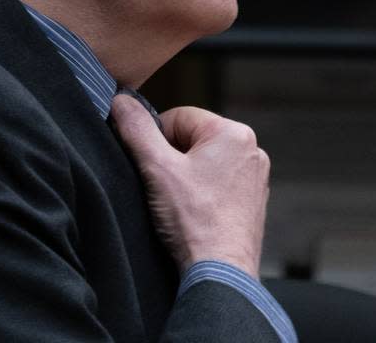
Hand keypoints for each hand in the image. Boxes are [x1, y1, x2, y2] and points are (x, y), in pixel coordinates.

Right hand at [111, 95, 269, 276]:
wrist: (220, 274)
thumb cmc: (193, 222)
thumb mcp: (156, 168)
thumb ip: (136, 129)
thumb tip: (120, 100)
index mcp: (234, 133)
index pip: (179, 117)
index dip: (155, 139)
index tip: (150, 165)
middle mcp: (251, 151)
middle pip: (192, 140)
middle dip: (172, 159)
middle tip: (163, 188)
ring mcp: (255, 179)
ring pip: (204, 164)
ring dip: (185, 178)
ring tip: (178, 205)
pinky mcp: (252, 204)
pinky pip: (217, 186)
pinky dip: (201, 196)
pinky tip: (192, 217)